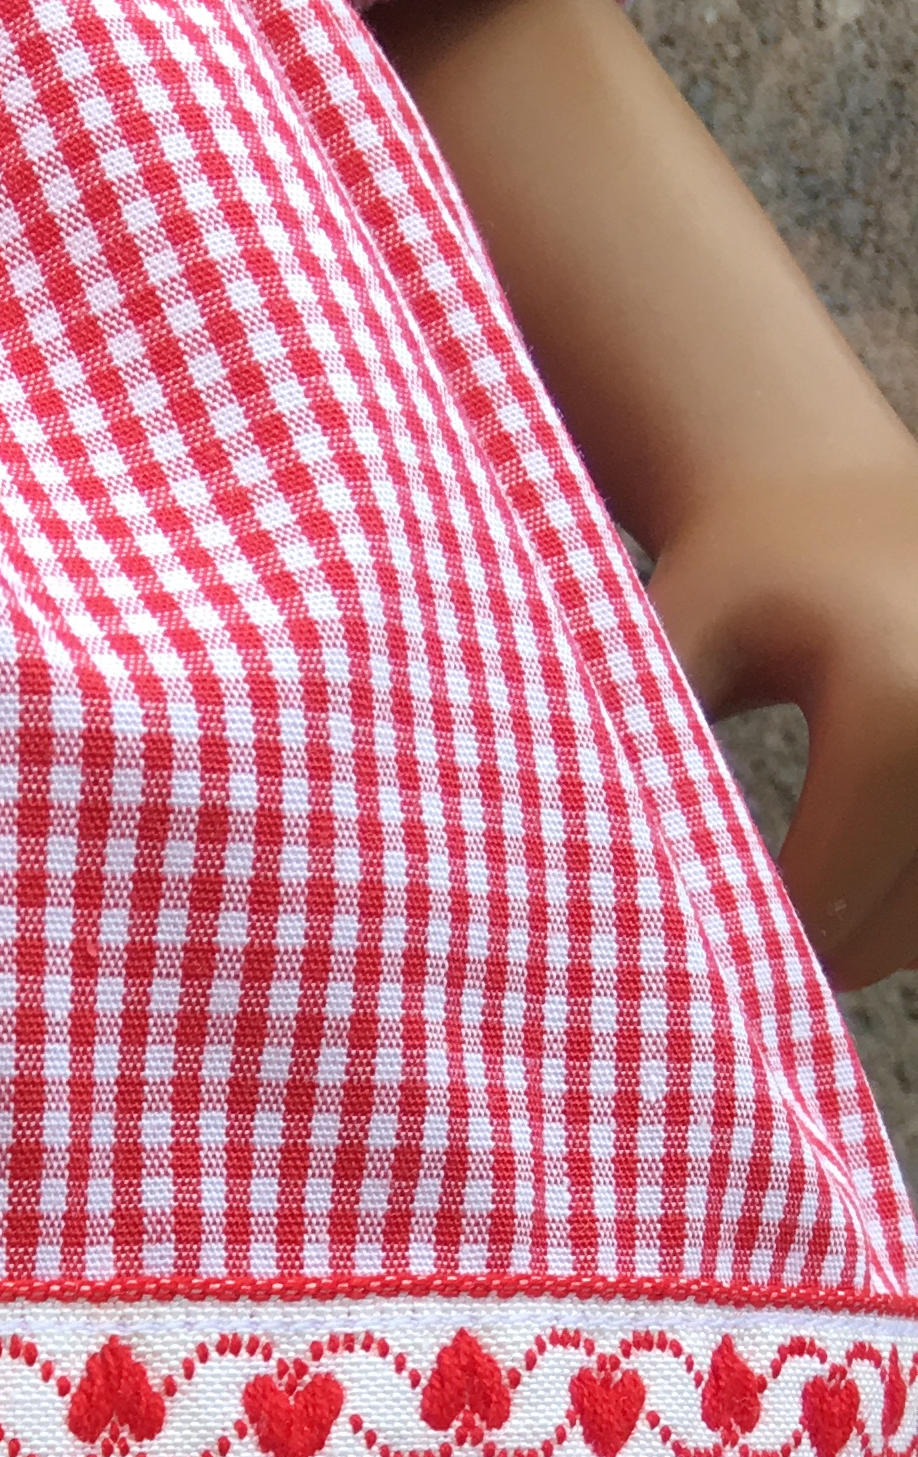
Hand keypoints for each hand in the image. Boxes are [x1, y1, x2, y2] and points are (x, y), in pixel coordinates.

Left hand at [646, 461, 917, 994]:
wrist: (835, 490)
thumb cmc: (735, 575)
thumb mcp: (673, 645)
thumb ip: (639, 757)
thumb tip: (571, 884)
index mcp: (897, 701)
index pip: (827, 888)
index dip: (752, 947)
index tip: (688, 966)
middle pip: (893, 923)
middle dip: (811, 957)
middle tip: (735, 964)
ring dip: (864, 942)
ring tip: (791, 920)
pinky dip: (902, 905)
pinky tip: (850, 877)